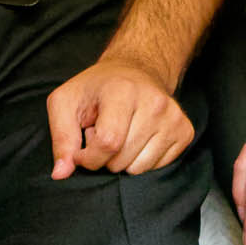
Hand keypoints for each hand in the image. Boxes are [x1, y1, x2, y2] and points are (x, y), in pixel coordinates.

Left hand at [46, 57, 192, 178]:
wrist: (135, 71)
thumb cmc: (96, 90)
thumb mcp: (65, 103)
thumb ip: (60, 138)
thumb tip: (61, 173)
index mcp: (123, 91)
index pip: (108, 143)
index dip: (88, 157)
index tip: (80, 149)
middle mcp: (155, 102)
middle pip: (121, 160)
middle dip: (104, 158)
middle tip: (103, 132)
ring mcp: (173, 117)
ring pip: (139, 169)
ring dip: (122, 161)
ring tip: (120, 134)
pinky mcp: (184, 132)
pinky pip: (156, 168)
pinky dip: (141, 161)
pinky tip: (136, 139)